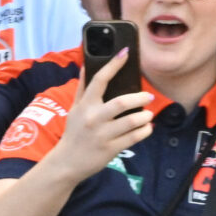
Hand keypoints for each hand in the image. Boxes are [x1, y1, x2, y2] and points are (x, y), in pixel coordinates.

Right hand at [45, 49, 154, 180]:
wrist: (67, 163)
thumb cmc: (73, 133)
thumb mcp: (74, 109)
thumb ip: (82, 88)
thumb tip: (86, 65)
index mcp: (85, 106)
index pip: (100, 80)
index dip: (114, 64)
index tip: (126, 52)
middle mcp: (94, 119)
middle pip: (122, 103)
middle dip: (140, 98)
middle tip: (148, 97)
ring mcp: (103, 135)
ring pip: (132, 121)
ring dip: (145, 116)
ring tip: (148, 115)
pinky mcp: (111, 149)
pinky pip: (134, 137)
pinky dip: (145, 131)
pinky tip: (146, 127)